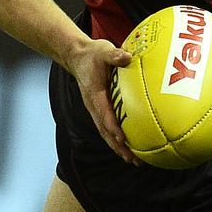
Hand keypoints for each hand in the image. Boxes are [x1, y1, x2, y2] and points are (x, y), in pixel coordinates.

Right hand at [66, 37, 139, 164]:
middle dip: (118, 146)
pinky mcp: (99, 108)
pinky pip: (108, 127)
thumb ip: (114, 55)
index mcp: (94, 94)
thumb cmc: (92, 54)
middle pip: (105, 131)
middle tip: (133, 159)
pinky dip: (117, 139)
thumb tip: (127, 57)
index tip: (123, 138)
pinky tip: (129, 146)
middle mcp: (93, 106)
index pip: (104, 113)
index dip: (113, 126)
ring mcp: (95, 109)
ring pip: (106, 133)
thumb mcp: (103, 50)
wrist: (77, 56)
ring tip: (134, 160)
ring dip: (119, 147)